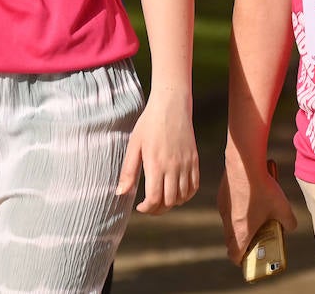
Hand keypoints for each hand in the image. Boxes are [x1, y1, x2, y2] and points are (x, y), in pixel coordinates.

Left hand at [116, 90, 198, 214]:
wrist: (171, 105)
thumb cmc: (149, 124)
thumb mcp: (134, 145)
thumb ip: (128, 171)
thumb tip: (120, 193)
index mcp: (156, 164)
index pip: (154, 199)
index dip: (147, 209)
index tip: (140, 207)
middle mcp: (173, 167)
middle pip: (169, 201)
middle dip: (157, 209)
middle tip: (149, 206)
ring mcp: (186, 164)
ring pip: (183, 197)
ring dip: (172, 203)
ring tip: (161, 199)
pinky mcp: (195, 160)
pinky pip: (194, 186)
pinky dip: (187, 195)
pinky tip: (176, 192)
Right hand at [217, 150, 297, 263]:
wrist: (244, 165)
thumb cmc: (262, 189)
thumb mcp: (282, 208)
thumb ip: (288, 222)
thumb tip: (290, 227)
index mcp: (240, 232)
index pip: (234, 255)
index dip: (241, 260)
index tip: (248, 259)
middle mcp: (228, 222)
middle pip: (231, 241)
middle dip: (242, 243)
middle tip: (255, 238)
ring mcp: (223, 208)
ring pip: (228, 223)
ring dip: (239, 224)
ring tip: (254, 215)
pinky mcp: (222, 195)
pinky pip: (228, 207)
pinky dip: (237, 208)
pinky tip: (249, 196)